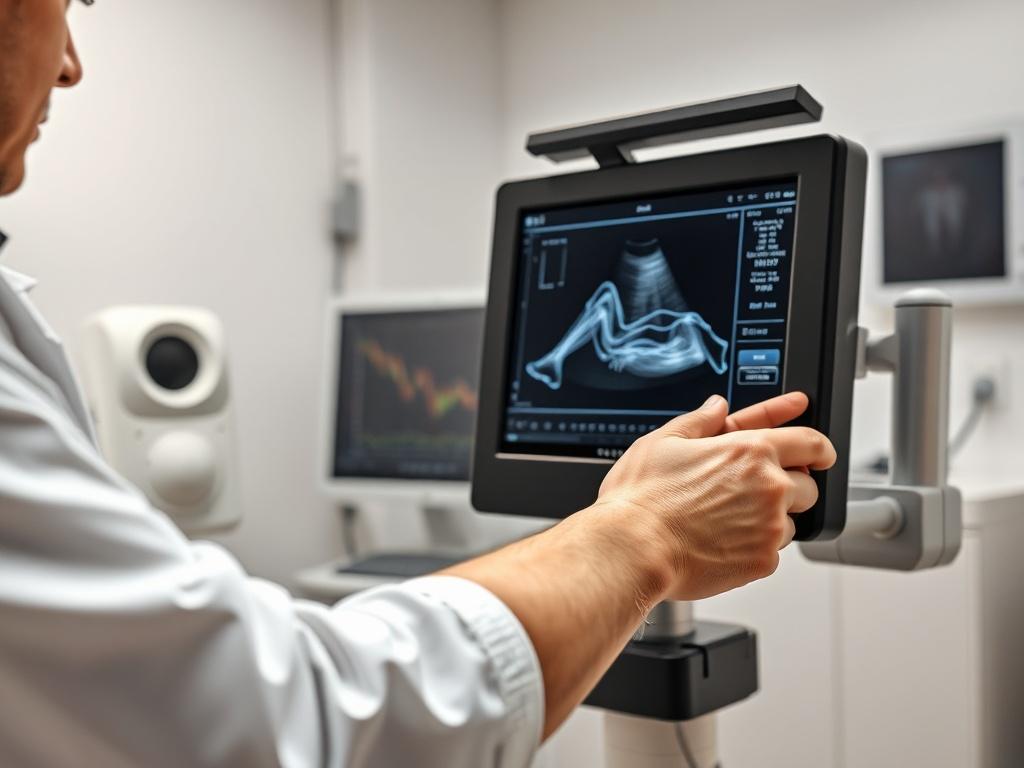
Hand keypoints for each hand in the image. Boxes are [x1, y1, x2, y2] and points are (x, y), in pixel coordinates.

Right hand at [594, 392, 835, 600]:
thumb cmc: (641, 497)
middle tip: (752, 493)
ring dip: (769, 520)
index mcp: (750, 450)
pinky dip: (754, 548)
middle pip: (807, 486)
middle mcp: (769, 487)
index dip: (819, 447)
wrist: (631, 549)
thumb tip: (717, 407)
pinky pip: (772, 553)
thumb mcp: (663, 441)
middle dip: (788, 487)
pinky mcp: (762, 562)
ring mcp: (769, 527)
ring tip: (725, 521)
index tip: (820, 453)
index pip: (811, 443)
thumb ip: (700, 421)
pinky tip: (721, 543)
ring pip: (789, 522)